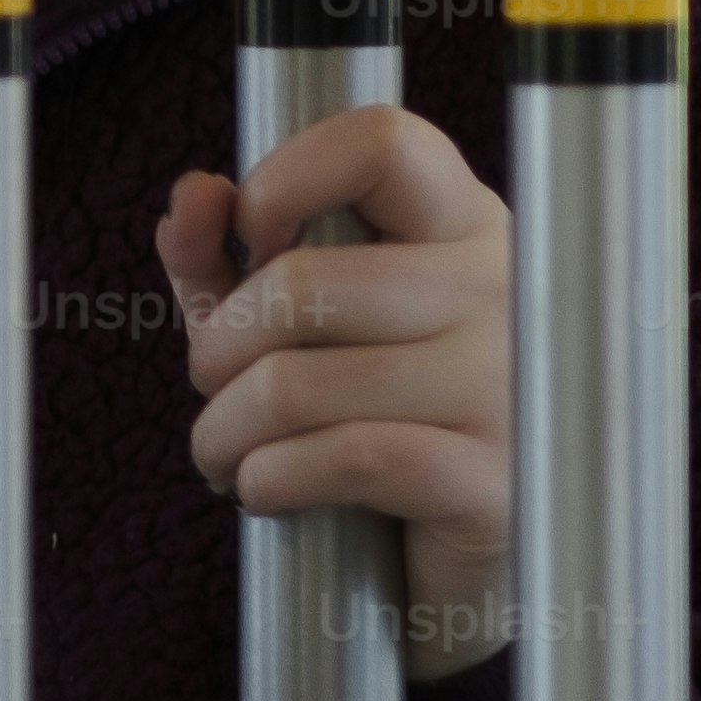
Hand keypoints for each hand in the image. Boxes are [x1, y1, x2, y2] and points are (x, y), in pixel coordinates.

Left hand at [156, 108, 514, 683]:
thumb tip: (193, 196)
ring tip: (228, 454)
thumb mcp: (293, 323)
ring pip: (298, 385)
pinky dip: (270, 481)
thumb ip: (228, 256)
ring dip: (225, 433)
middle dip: (216, 352)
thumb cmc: (377, 414)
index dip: (285, 177)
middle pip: (301, 285)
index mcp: (461, 224)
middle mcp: (500, 290)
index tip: (253, 243)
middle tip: (214, 391)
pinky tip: (267, 489)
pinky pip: (345, 460)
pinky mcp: (495, 481)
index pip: (381, 142)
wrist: (473, 559)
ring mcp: (508, 386)